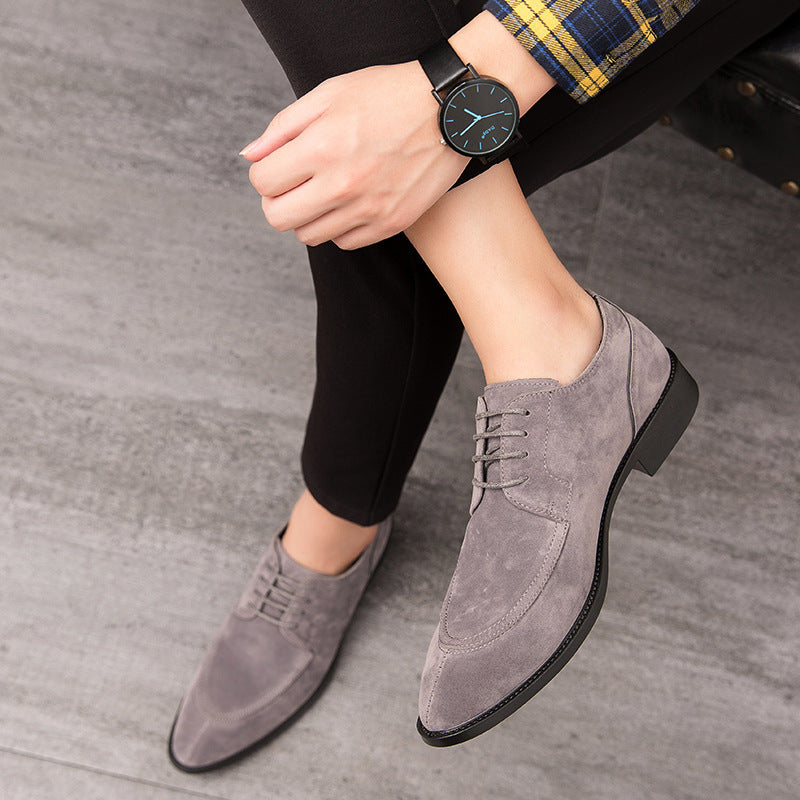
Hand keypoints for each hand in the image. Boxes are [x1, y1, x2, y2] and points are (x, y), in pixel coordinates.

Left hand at [241, 61, 470, 249]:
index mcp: (321, 147)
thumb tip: (251, 156)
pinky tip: (349, 203)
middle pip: (279, 218)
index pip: (262, 182)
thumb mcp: (331, 93)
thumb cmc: (389, 95)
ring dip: (308, 216)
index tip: (277, 167)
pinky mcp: (389, 223)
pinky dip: (339, 227)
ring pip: (309, 235)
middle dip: (277, 201)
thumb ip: (284, 126)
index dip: (263, 174)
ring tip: (324, 192)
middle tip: (293, 186)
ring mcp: (367, 208)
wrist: (450, 112)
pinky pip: (344, 242)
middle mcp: (342, 184)